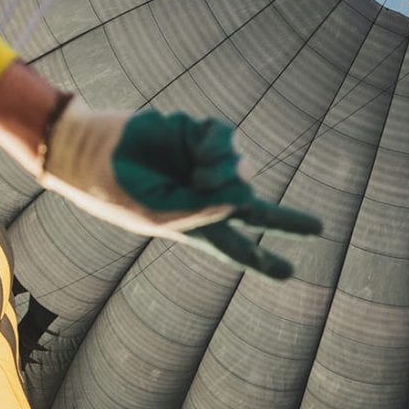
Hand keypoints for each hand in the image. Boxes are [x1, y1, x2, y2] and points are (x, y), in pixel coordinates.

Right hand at [44, 103, 321, 279]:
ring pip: (242, 169)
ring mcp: (203, 165)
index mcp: (195, 226)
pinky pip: (227, 139)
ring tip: (199, 173)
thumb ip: (200, 211)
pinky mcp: (197, 136)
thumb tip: (242, 198)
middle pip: (255, 211)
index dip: (263, 261)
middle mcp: (205, 196)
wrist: (90, 148)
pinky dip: (219, 147)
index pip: (237, 246)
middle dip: (286, 221)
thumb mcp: (157, 214)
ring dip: (226, 172)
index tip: (289, 273)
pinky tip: (201, 152)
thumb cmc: (115, 190)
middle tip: (319, 229)